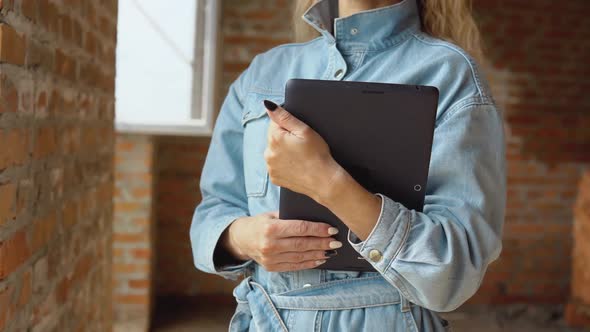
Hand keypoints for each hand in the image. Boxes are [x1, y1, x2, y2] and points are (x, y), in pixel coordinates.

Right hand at [222, 211, 340, 271]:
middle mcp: (270, 245)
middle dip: (322, 243)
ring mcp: (271, 258)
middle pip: (303, 244)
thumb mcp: (272, 215)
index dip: (318, 229)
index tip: (332, 229)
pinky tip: (320, 259)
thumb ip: (290, 216)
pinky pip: (295, 266)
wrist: (241, 239)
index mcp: (271, 228)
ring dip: (318, 254)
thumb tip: (315, 217)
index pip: (300, 229)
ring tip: (331, 250)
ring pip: (301, 256)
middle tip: (336, 241)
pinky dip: (309, 263)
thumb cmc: (260, 223)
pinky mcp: (272, 267)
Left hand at [263, 100, 344, 204]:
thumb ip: (284, 116)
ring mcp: (270, 167)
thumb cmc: (317, 155)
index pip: (274, 123)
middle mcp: (268, 153)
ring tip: (300, 157)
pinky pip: (276, 166)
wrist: (324, 181)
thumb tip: (267, 105)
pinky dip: (284, 164)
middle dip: (285, 139)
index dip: (289, 126)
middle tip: (301, 147)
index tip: (299, 135)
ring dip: (283, 152)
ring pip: (274, 152)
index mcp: (274, 138)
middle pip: (273, 138)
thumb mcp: (304, 130)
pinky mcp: (274, 178)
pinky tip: (296, 166)